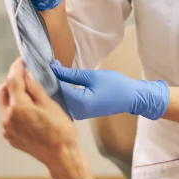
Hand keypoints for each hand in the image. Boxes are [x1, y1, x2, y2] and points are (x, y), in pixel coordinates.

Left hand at [0, 58, 78, 169]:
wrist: (61, 156)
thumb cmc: (61, 130)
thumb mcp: (51, 104)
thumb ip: (35, 88)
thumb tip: (26, 75)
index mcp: (19, 107)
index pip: (13, 80)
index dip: (17, 67)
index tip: (21, 60)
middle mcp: (8, 118)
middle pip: (4, 91)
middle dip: (13, 80)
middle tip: (26, 74)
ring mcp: (7, 128)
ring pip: (5, 105)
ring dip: (14, 95)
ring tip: (30, 93)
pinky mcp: (10, 136)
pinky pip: (9, 117)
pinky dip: (16, 109)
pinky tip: (30, 110)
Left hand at [51, 61, 169, 120]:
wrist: (132, 98)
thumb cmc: (116, 85)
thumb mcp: (93, 76)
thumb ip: (71, 74)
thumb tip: (54, 69)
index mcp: (79, 103)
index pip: (58, 87)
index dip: (50, 75)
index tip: (46, 64)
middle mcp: (76, 112)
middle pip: (56, 95)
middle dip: (51, 81)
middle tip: (48, 66)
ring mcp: (78, 114)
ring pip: (60, 99)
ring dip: (56, 85)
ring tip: (53, 72)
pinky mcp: (80, 113)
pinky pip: (66, 101)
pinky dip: (63, 91)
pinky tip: (61, 81)